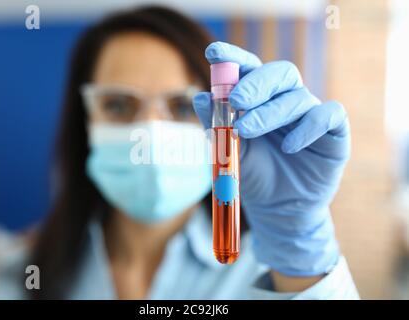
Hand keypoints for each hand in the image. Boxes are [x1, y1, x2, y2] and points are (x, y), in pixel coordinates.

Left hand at [193, 42, 349, 276]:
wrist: (278, 209)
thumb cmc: (253, 176)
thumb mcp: (229, 152)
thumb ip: (216, 126)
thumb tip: (200, 97)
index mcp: (260, 100)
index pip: (250, 69)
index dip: (234, 58)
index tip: (213, 53)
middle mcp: (286, 101)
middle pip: (280, 73)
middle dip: (256, 83)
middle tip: (236, 100)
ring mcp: (310, 115)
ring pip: (298, 97)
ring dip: (270, 112)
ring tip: (246, 131)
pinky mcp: (334, 134)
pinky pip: (329, 115)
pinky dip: (309, 126)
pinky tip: (289, 146)